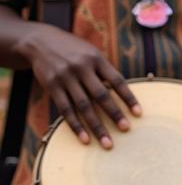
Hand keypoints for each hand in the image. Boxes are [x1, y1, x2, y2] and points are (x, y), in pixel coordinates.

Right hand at [18, 24, 140, 146]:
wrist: (40, 42)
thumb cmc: (73, 50)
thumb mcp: (91, 53)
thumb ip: (104, 70)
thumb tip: (121, 92)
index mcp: (96, 59)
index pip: (117, 81)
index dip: (128, 97)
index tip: (138, 113)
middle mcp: (81, 68)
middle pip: (101, 95)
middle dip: (114, 114)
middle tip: (125, 130)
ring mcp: (65, 78)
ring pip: (84, 106)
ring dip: (96, 126)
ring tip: (107, 143)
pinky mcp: (52, 87)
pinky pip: (65, 110)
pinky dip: (76, 125)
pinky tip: (85, 139)